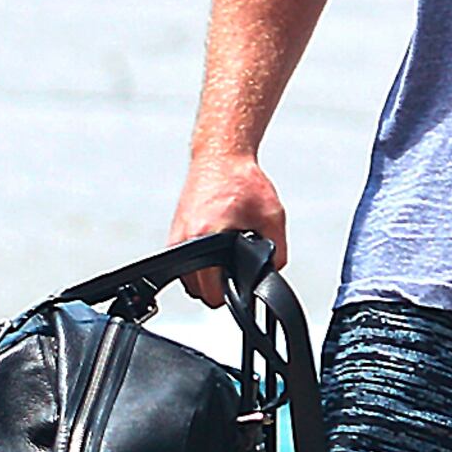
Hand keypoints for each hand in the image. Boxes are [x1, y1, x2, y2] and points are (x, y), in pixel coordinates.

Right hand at [169, 153, 285, 306]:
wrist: (221, 157)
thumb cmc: (243, 180)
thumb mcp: (273, 216)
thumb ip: (277, 251)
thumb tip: (272, 274)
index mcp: (206, 235)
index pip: (211, 292)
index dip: (231, 295)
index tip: (241, 285)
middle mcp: (185, 238)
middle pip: (198, 292)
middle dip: (219, 287)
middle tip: (236, 270)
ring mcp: (175, 236)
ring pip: (188, 279)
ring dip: (206, 277)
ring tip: (226, 260)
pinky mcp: (174, 232)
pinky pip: (184, 263)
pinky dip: (199, 263)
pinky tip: (215, 250)